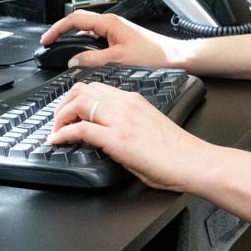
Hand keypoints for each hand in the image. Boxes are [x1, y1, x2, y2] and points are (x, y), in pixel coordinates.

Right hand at [39, 11, 193, 71]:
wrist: (173, 57)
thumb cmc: (153, 56)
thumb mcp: (118, 60)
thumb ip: (93, 60)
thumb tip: (74, 61)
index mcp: (109, 23)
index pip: (75, 20)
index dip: (57, 29)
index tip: (47, 39)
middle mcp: (111, 22)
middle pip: (79, 21)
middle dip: (62, 30)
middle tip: (49, 42)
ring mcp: (115, 29)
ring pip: (87, 29)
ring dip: (73, 36)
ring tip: (61, 46)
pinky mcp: (120, 37)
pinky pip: (96, 37)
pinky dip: (85, 43)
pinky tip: (82, 53)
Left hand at [46, 81, 219, 192]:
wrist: (194, 162)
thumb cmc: (179, 152)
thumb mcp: (150, 127)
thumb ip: (129, 123)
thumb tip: (110, 131)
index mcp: (134, 101)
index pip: (97, 88)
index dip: (77, 97)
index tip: (70, 110)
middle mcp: (126, 104)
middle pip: (83, 90)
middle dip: (64, 104)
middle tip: (57, 120)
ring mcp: (121, 120)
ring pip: (78, 103)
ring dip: (60, 116)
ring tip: (55, 130)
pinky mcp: (117, 139)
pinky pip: (80, 129)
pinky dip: (63, 133)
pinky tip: (57, 140)